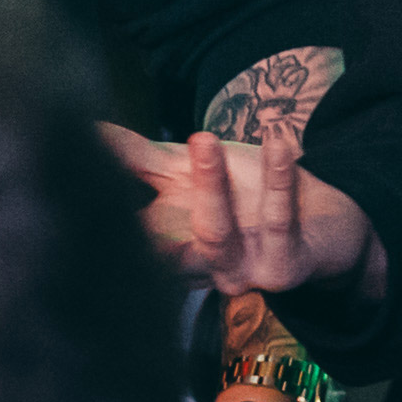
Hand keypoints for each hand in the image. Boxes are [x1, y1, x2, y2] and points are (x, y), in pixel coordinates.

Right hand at [104, 120, 381, 302]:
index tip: (74, 175)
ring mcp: (240, 272)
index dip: (98, 213)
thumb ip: (138, 156)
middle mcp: (196, 267)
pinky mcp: (283, 268)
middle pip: (160, 246)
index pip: (125, 235)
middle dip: (138, 216)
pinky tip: (277, 140)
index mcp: (166, 244)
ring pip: (215, 232)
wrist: (327, 224)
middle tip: (111, 166)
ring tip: (202, 138)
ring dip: (209, 185)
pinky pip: (278, 220)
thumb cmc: (251, 194)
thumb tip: (85, 129)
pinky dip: (278, 177)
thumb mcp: (190, 171)